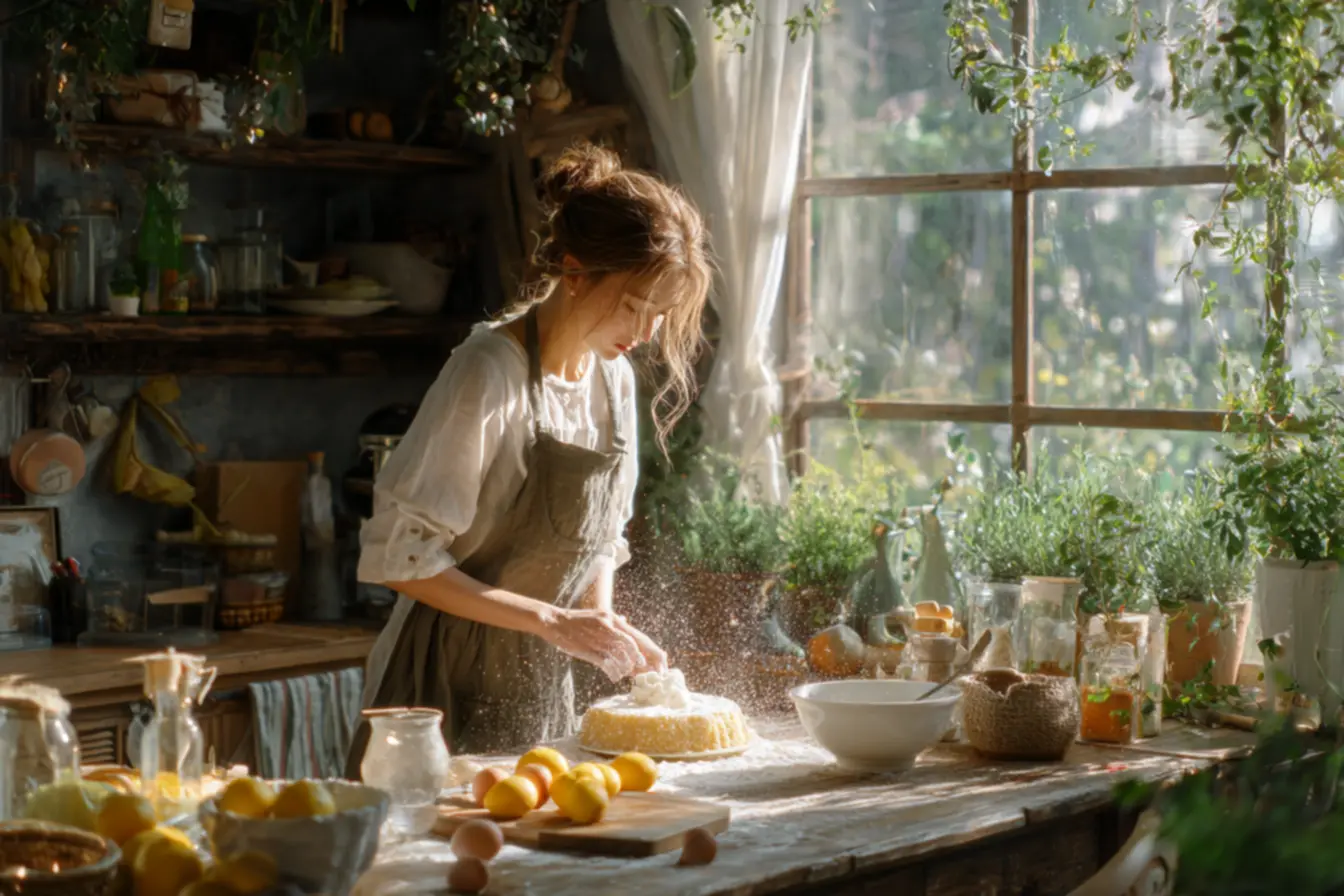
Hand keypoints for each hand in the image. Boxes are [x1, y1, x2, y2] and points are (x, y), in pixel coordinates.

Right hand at [540, 607, 665, 681]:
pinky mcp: (590, 649)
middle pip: (637, 647)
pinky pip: (608, 664)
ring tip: (629, 675)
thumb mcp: (599, 617)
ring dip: (629, 669)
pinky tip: (616, 677)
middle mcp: (611, 627)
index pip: (640, 638)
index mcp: (614, 620)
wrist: (554, 622)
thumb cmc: (577, 621)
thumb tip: (627, 622)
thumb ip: (614, 623)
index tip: (662, 664)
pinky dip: (615, 672)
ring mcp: (601, 638)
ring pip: (624, 657)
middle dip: (649, 663)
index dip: (653, 652)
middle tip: (655, 675)